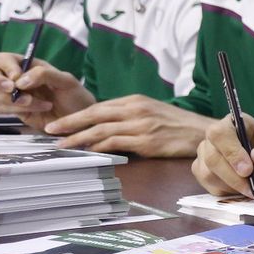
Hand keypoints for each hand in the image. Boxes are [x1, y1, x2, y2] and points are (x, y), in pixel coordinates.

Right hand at [0, 52, 93, 126]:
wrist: (79, 123)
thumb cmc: (76, 98)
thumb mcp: (66, 81)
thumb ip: (44, 74)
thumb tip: (20, 80)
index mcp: (30, 66)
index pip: (5, 59)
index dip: (6, 66)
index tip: (15, 77)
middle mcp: (18, 78)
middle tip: (12, 90)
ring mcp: (15, 94)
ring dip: (9, 98)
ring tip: (31, 103)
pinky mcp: (15, 110)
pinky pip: (3, 108)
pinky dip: (13, 109)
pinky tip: (31, 111)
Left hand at [45, 95, 212, 155]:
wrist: (203, 133)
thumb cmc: (178, 125)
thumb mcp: (153, 112)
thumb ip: (130, 115)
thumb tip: (106, 125)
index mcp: (136, 101)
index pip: (99, 107)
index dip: (76, 115)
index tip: (59, 123)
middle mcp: (136, 110)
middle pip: (95, 115)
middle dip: (69, 124)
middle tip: (50, 131)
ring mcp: (141, 126)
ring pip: (101, 130)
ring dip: (78, 138)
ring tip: (62, 146)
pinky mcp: (146, 141)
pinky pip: (116, 143)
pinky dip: (99, 148)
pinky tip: (88, 152)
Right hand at [192, 113, 253, 195]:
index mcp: (237, 123)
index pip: (220, 134)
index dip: (231, 152)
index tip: (248, 170)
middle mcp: (218, 138)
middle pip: (211, 157)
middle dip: (232, 177)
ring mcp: (209, 155)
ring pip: (207, 173)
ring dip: (231, 187)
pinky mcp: (208, 173)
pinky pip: (209, 186)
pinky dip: (227, 193)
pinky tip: (245, 192)